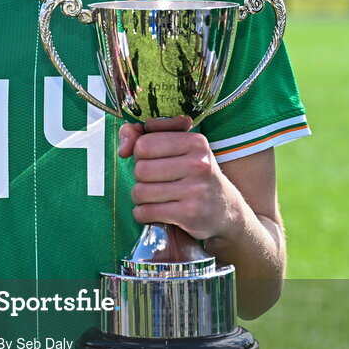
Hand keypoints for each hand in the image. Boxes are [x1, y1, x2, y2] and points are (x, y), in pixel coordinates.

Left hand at [118, 116, 241, 242]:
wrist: (224, 210)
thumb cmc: (193, 174)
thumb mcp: (178, 147)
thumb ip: (143, 135)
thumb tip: (123, 148)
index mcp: (195, 142)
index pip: (144, 144)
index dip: (141, 154)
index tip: (154, 161)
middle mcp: (199, 164)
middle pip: (140, 169)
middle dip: (141, 178)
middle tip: (156, 182)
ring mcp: (196, 190)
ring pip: (140, 192)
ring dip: (141, 198)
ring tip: (156, 197)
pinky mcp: (189, 214)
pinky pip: (146, 212)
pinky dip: (144, 214)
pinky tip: (157, 211)